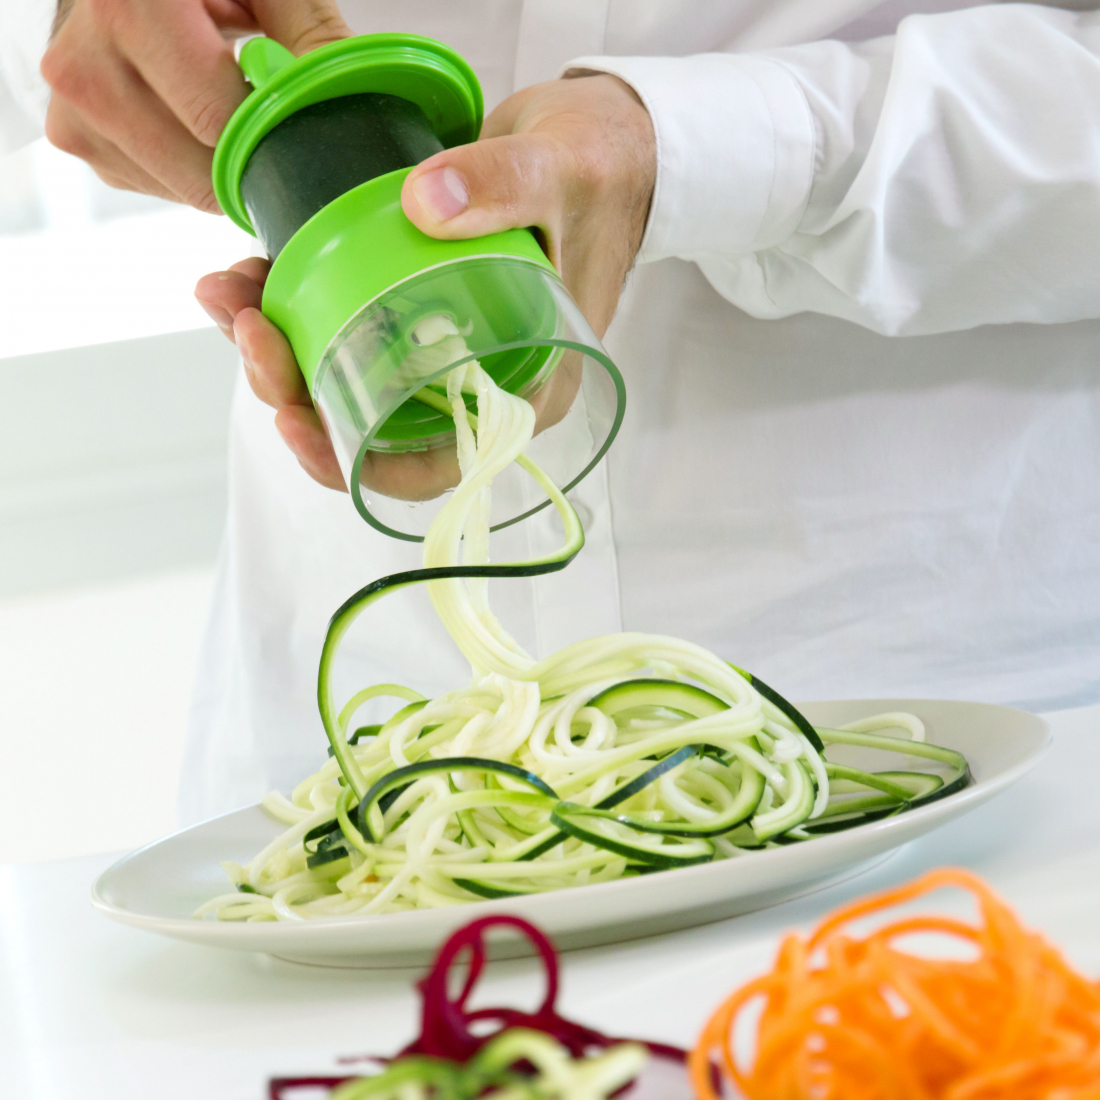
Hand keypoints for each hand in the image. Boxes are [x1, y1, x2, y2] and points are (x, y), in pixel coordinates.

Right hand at [41, 0, 350, 210]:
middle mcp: (83, 61)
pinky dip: (189, 168)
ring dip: (221, 166)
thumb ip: (308, 33)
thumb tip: (342, 102)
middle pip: (200, 168)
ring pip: (182, 187)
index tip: (296, 130)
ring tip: (220, 104)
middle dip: (250, 158)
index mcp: (129, 7)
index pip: (216, 120)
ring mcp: (73, 107)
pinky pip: (158, 184)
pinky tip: (189, 117)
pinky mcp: (76, 138)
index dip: (268, 136)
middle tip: (270, 126)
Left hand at [194, 73, 655, 497]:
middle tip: (251, 329)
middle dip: (293, 391)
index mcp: (523, 388)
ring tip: (231, 291)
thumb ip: (504, 186)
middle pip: (371, 422)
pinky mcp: (417, 305)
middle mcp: (477, 381)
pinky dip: (291, 306)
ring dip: (276, 349)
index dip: (355, 462)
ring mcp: (444, 345)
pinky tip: (251, 271)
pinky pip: (345, 324)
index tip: (295, 419)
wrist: (602, 141)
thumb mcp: (564, 175)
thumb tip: (423, 204)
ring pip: (346, 376)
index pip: (434, 464)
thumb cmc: (602, 172)